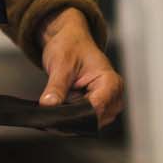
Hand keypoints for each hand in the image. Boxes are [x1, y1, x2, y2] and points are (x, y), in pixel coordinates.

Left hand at [38, 7, 124, 126]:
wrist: (70, 40)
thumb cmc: (71, 46)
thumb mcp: (61, 64)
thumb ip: (56, 87)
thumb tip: (49, 104)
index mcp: (110, 82)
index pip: (97, 108)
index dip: (76, 114)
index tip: (56, 116)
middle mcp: (114, 95)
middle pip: (95, 118)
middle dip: (73, 117)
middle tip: (53, 110)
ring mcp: (107, 103)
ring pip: (90, 122)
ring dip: (73, 117)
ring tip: (60, 102)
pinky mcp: (98, 107)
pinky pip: (86, 119)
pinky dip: (73, 115)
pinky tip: (62, 106)